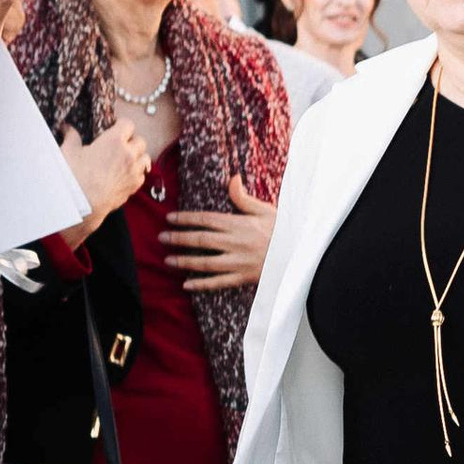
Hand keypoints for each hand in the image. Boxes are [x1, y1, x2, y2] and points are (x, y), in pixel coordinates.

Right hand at [59, 116, 151, 237]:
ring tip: (126, 160)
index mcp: (114, 141)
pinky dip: (136, 173)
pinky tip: (125, 175)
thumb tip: (67, 127)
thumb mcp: (69, 152)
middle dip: (132, 141)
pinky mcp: (135, 186)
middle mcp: (129, 154)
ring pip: (145, 158)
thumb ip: (71, 137)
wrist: (82, 204)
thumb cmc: (74, 177)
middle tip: (120, 145)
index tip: (116, 128)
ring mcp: (134, 171)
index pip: (128, 124)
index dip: (122, 125)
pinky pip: (142, 175)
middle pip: (140, 141)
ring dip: (138, 157)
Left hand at [160, 176, 276, 289]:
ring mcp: (238, 262)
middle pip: (201, 240)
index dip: (186, 219)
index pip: (206, 219)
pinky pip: (218, 282)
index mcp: (239, 224)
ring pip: (205, 262)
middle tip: (162, 238)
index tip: (170, 218)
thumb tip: (232, 178)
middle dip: (179, 238)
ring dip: (185, 261)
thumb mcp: (266, 210)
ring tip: (168, 260)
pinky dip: (202, 284)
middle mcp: (235, 242)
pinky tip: (187, 284)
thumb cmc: (286, 230)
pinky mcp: (244, 277)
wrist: (301, 254)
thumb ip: (244, 198)